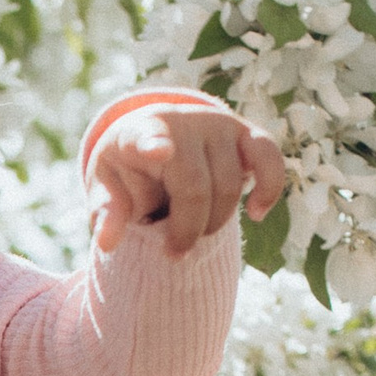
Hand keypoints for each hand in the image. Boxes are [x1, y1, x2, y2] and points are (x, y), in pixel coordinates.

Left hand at [90, 103, 286, 257]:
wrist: (158, 139)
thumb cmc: (129, 170)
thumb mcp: (108, 189)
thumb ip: (106, 213)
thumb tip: (106, 243)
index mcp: (139, 132)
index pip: (147, 136)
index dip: (154, 143)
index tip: (160, 150)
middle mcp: (183, 122)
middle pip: (194, 187)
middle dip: (187, 230)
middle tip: (175, 253)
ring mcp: (219, 125)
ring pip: (228, 186)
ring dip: (215, 223)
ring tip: (196, 235)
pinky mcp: (247, 133)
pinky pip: (269, 159)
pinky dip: (268, 189)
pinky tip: (256, 213)